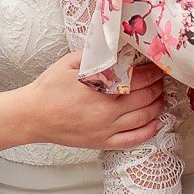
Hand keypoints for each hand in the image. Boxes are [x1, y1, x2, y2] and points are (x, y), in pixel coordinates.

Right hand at [26, 53, 163, 149]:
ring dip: (157, 106)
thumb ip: (95, 57)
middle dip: (157, 87)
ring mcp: (106, 129)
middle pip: (145, 98)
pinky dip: (148, 131)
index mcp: (101, 90)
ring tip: (160, 97)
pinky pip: (132, 140)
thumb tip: (116, 51)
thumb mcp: (70, 63)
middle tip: (161, 80)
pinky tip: (156, 123)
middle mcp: (107, 112)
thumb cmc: (48, 89)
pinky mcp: (101, 142)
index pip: (137, 79)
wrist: (32, 116)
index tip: (156, 67)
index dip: (151, 72)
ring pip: (143, 118)